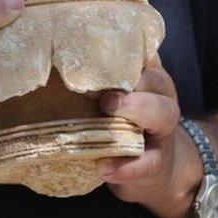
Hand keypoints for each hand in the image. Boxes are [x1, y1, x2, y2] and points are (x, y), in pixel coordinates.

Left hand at [96, 55, 203, 217]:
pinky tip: (104, 167)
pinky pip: (148, 162)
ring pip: (162, 113)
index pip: (141, 54)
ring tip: (107, 111)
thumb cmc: (124, 120)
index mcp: (148, 76)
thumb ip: (96, 78)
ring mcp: (163, 129)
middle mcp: (161, 96)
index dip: (120, 52)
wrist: (155, 167)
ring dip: (135, 109)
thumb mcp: (117, 95)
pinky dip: (126, 166)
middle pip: (154, 79)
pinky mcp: (158, 162)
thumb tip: (54, 55)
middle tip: (101, 83)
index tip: (90, 50)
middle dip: (129, 79)